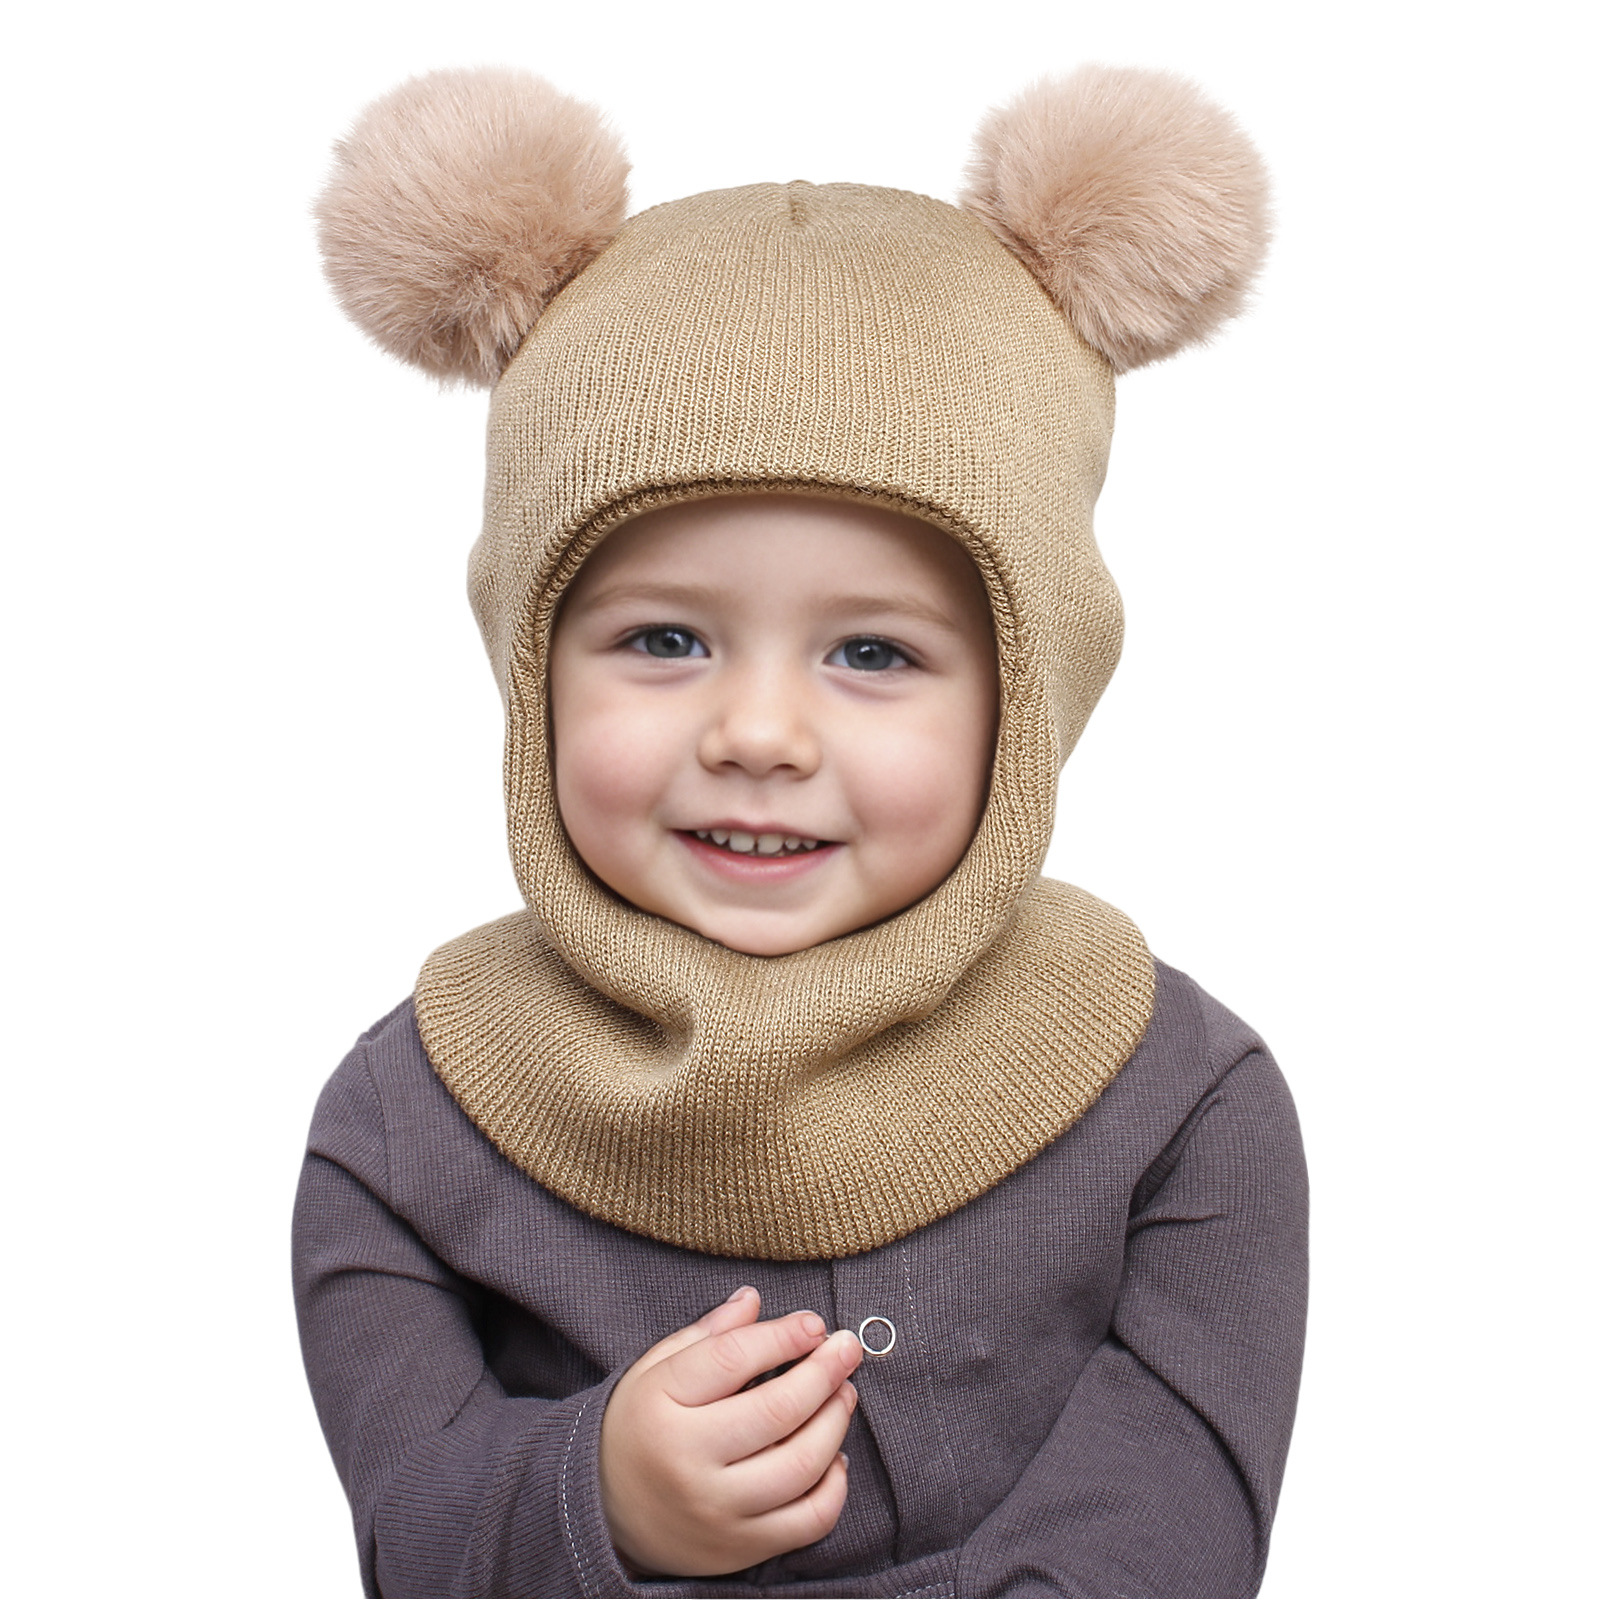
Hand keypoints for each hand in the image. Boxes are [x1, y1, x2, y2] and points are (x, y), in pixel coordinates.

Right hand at [599, 1287, 862, 1576]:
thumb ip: (707, 1336)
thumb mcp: (654, 1371)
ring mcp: (717, 1511)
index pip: (733, 1358)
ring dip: (836, 1421)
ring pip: (802, 1464)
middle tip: (847, 1349)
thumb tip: (754, 1300)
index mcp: (660, 1406)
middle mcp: (688, 1462)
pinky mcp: (740, 1548)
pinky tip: (834, 1456)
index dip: (783, 1335)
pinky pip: (809, 1519)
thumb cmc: (637, 1429)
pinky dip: (835, 1485)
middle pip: (778, 1410)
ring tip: (844, 1393)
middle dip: (825, 1371)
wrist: (602, 1513)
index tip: (814, 1323)